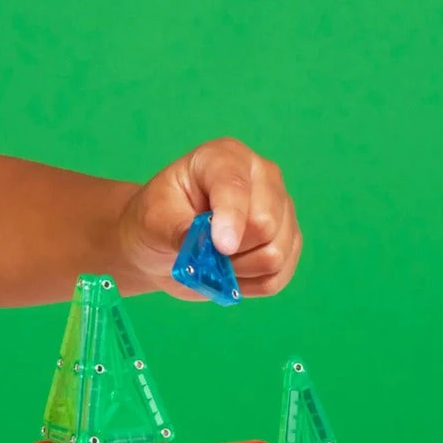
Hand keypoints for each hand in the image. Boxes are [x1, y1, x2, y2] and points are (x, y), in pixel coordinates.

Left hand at [118, 137, 301, 298]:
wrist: (162, 244)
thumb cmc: (157, 219)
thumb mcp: (154, 219)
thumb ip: (181, 230)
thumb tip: (210, 248)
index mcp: (226, 157)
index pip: (237, 187)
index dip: (231, 219)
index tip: (220, 247)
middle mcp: (262, 177)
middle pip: (266, 224)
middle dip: (230, 249)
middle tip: (201, 250)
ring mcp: (281, 210)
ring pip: (275, 255)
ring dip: (237, 270)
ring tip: (212, 260)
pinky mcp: (288, 243)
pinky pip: (277, 277)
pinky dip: (247, 284)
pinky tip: (228, 273)